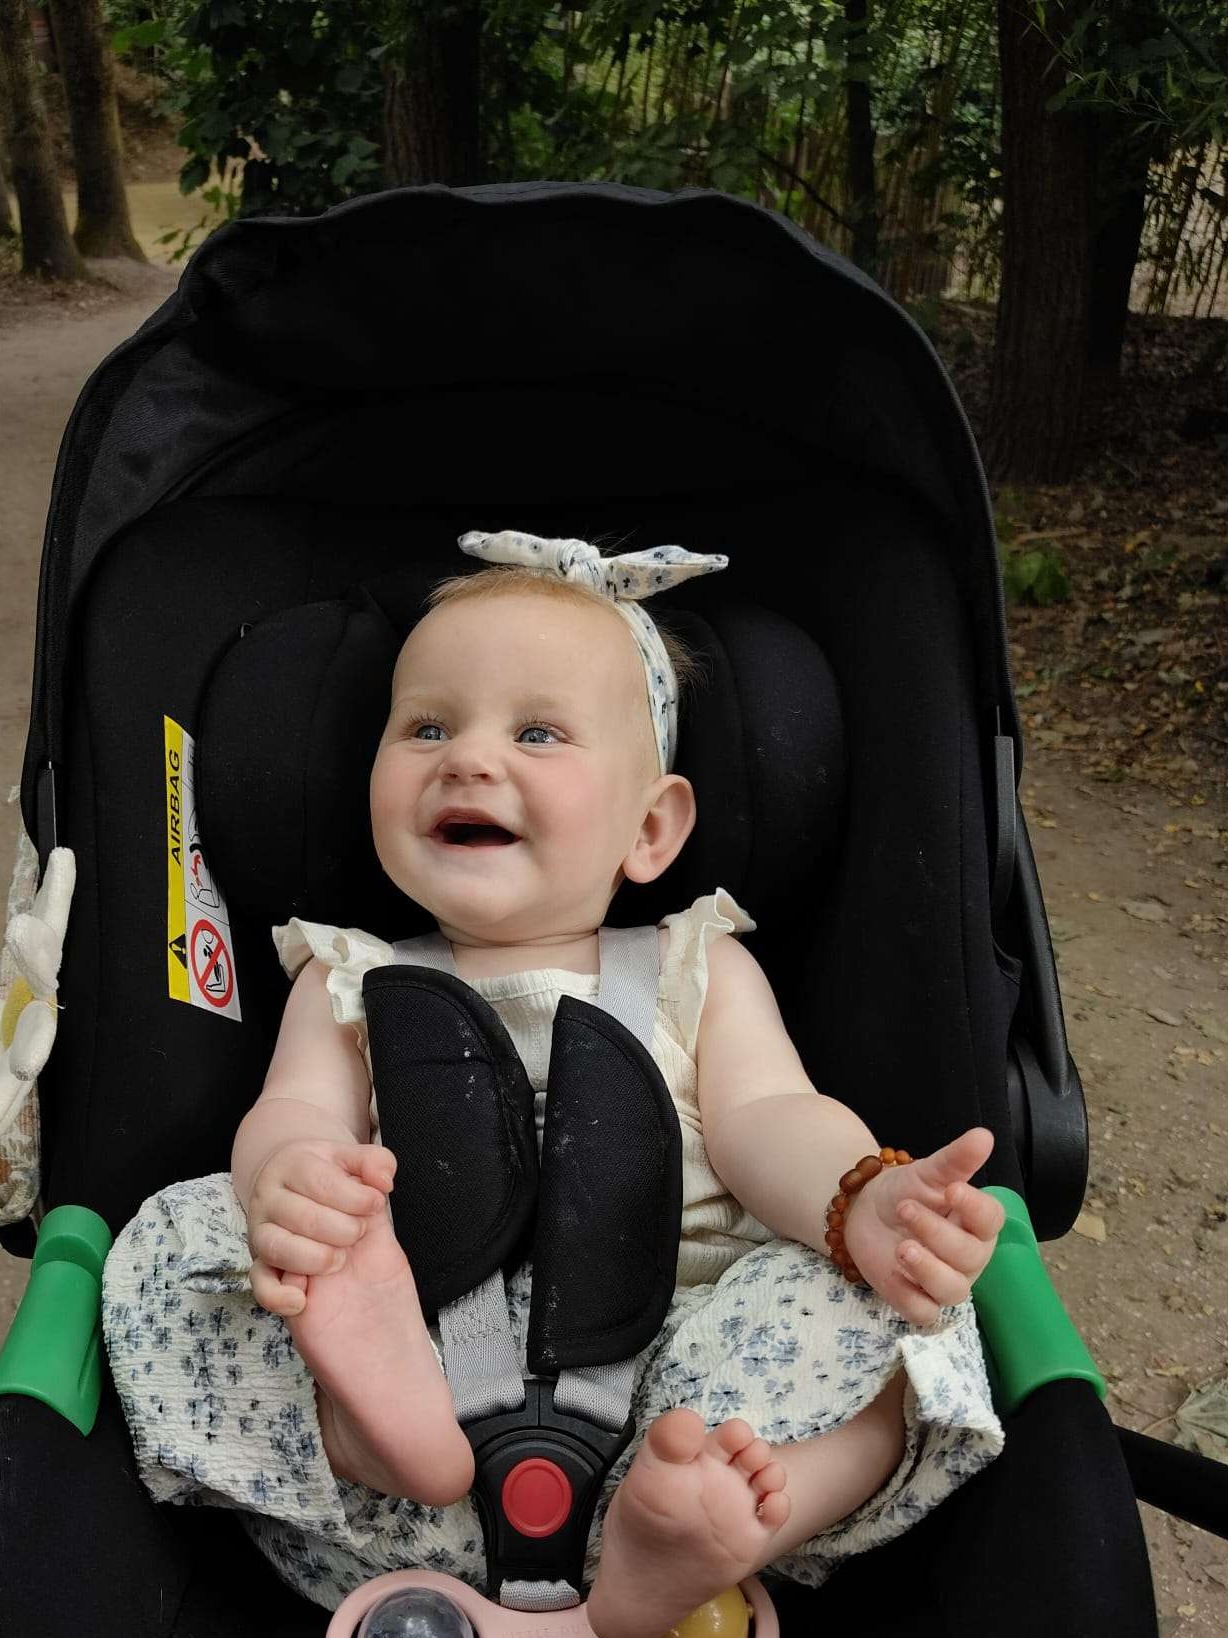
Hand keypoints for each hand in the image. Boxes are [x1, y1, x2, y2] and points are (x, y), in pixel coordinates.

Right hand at [246, 1140, 395, 1316]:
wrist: (304, 1198)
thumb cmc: (334, 1184)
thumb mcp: (355, 1165)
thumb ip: (376, 1163)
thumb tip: (382, 1179)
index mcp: (294, 1167)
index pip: (321, 1182)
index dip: (355, 1197)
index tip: (375, 1204)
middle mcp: (271, 1198)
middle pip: (303, 1217)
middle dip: (344, 1228)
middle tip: (359, 1231)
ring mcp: (262, 1233)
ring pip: (278, 1249)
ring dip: (318, 1257)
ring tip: (341, 1258)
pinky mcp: (261, 1267)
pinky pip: (259, 1284)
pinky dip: (278, 1295)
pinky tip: (302, 1299)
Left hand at [841, 1127, 1005, 1325]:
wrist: (864, 1211)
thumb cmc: (905, 1191)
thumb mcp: (926, 1172)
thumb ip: (956, 1159)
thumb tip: (984, 1136)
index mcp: (975, 1221)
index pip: (991, 1220)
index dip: (975, 1207)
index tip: (951, 1189)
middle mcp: (968, 1256)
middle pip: (970, 1256)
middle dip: (937, 1233)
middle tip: (905, 1209)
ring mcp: (944, 1280)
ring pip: (952, 1291)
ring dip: (928, 1269)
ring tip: (902, 1247)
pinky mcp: (917, 1299)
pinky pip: (924, 1312)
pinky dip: (910, 1296)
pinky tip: (894, 1272)